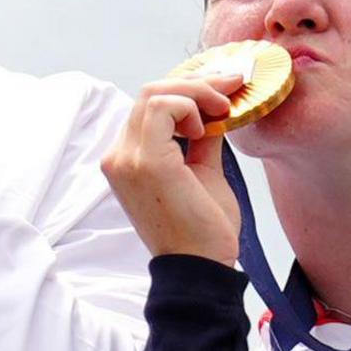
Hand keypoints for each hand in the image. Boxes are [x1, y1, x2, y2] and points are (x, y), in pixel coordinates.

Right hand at [97, 76, 249, 267]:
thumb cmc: (202, 229)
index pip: (149, 107)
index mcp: (127, 161)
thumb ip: (202, 140)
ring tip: (223, 110)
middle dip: (196, 83)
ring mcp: (126, 159)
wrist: (201, 266)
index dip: (188, 92)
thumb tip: (216, 111)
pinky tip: (207, 127)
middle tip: (232, 87)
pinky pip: (163, 107)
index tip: (225, 91)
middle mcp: (118, 157)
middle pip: (150, 93)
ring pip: (155, 93)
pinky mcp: (144, 161)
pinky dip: (190, 105)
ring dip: (196, 92)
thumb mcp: (203, 171)